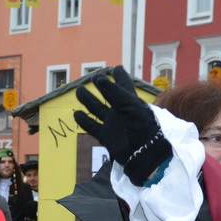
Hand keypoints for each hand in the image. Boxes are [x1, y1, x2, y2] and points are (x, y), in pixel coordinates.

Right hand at [73, 67, 169, 185]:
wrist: (143, 152)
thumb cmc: (141, 125)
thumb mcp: (129, 105)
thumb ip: (114, 92)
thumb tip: (98, 78)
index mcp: (130, 102)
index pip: (124, 85)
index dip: (120, 76)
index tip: (115, 68)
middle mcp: (121, 112)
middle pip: (108, 96)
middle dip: (102, 87)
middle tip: (93, 77)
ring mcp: (113, 124)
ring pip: (97, 110)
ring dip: (88, 101)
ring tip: (79, 91)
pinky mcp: (107, 137)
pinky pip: (93, 127)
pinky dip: (84, 121)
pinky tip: (77, 114)